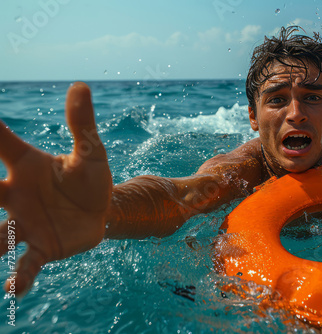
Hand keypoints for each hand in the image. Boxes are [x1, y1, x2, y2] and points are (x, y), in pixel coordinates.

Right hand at [0, 82, 111, 295]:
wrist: (103, 210)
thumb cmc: (89, 178)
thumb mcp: (91, 153)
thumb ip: (82, 124)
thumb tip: (81, 86)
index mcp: (25, 167)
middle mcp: (15, 195)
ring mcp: (25, 224)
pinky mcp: (42, 248)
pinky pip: (26, 265)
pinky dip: (20, 278)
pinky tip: (13, 291)